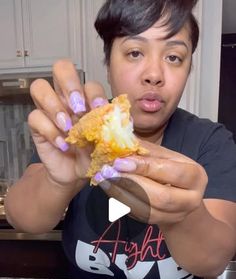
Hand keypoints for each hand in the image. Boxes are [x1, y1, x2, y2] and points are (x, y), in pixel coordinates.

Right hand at [28, 59, 107, 186]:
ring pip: (39, 87)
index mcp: (86, 99)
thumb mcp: (107, 144)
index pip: (89, 83)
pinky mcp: (37, 125)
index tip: (99, 110)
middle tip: (78, 108)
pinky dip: (49, 130)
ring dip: (54, 105)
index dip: (93, 94)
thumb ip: (114, 132)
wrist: (76, 174)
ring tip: (67, 127)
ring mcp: (49, 110)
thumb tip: (121, 123)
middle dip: (70, 84)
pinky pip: (35, 117)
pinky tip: (62, 144)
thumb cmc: (92, 155)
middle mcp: (66, 98)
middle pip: (61, 68)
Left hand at [96, 140, 207, 225]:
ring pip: (147, 209)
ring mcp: (177, 215)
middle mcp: (191, 199)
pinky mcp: (161, 223)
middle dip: (131, 183)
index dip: (144, 167)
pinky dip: (122, 203)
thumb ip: (148, 151)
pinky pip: (139, 215)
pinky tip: (110, 190)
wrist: (181, 199)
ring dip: (122, 195)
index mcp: (195, 176)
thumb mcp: (166, 157)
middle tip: (108, 172)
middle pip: (160, 196)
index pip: (169, 172)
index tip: (119, 161)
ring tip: (104, 180)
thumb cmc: (171, 172)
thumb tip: (122, 139)